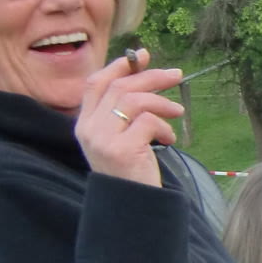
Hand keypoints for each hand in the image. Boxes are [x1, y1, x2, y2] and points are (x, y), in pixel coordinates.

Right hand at [76, 48, 184, 185]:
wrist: (131, 206)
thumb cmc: (131, 170)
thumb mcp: (122, 136)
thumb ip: (125, 109)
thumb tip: (143, 67)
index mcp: (84, 123)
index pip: (95, 83)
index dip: (119, 66)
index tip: (142, 56)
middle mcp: (88, 129)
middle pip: (120, 87)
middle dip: (151, 77)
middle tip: (177, 76)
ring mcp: (102, 139)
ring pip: (134, 100)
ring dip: (162, 102)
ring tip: (177, 113)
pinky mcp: (121, 150)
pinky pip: (147, 122)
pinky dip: (164, 127)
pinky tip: (169, 141)